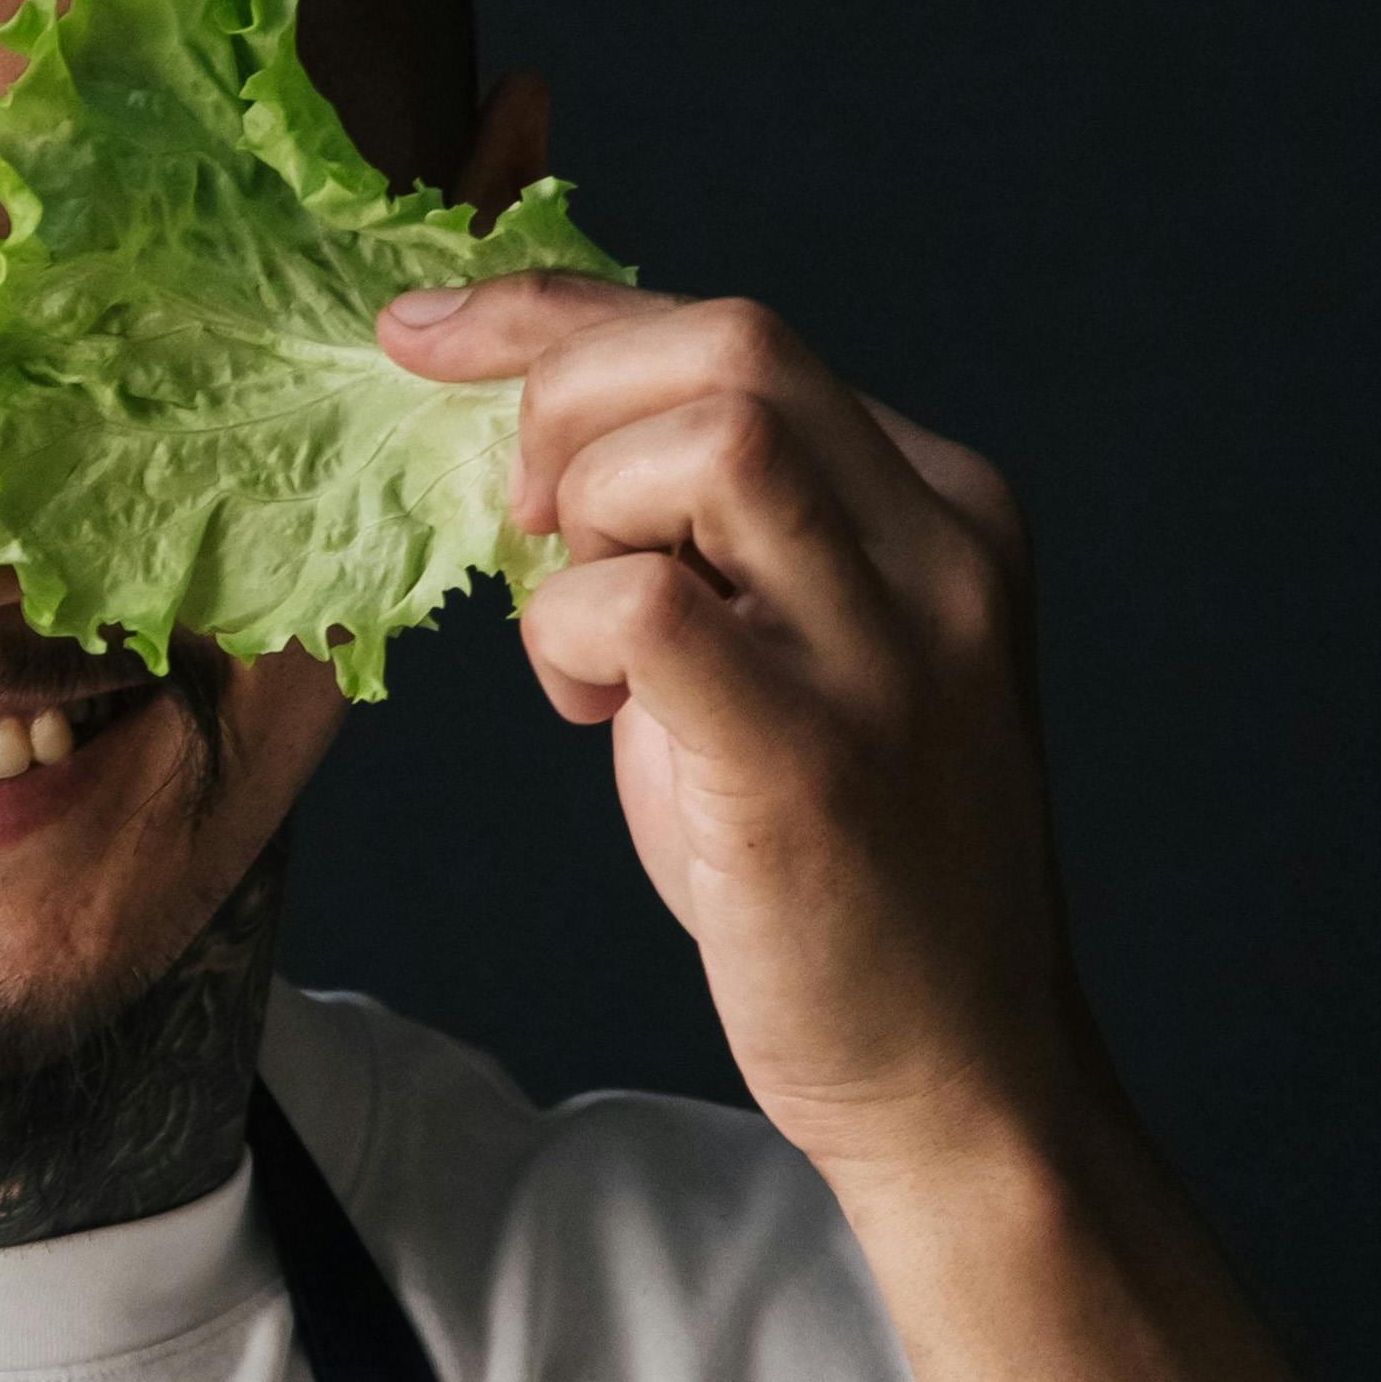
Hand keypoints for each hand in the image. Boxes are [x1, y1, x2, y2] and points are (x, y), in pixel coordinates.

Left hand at [379, 274, 1081, 1194]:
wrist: (954, 1067)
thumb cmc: (841, 864)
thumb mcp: (798, 649)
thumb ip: (714, 533)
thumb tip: (536, 425)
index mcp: (943, 503)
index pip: (739, 332)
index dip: (557, 314)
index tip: (426, 330)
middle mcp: (941, 550)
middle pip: (733, 345)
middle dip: (567, 398)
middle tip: (519, 524)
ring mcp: (892, 651)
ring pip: (710, 440)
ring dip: (585, 515)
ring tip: (581, 641)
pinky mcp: (816, 759)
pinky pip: (647, 602)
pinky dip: (571, 629)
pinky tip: (587, 709)